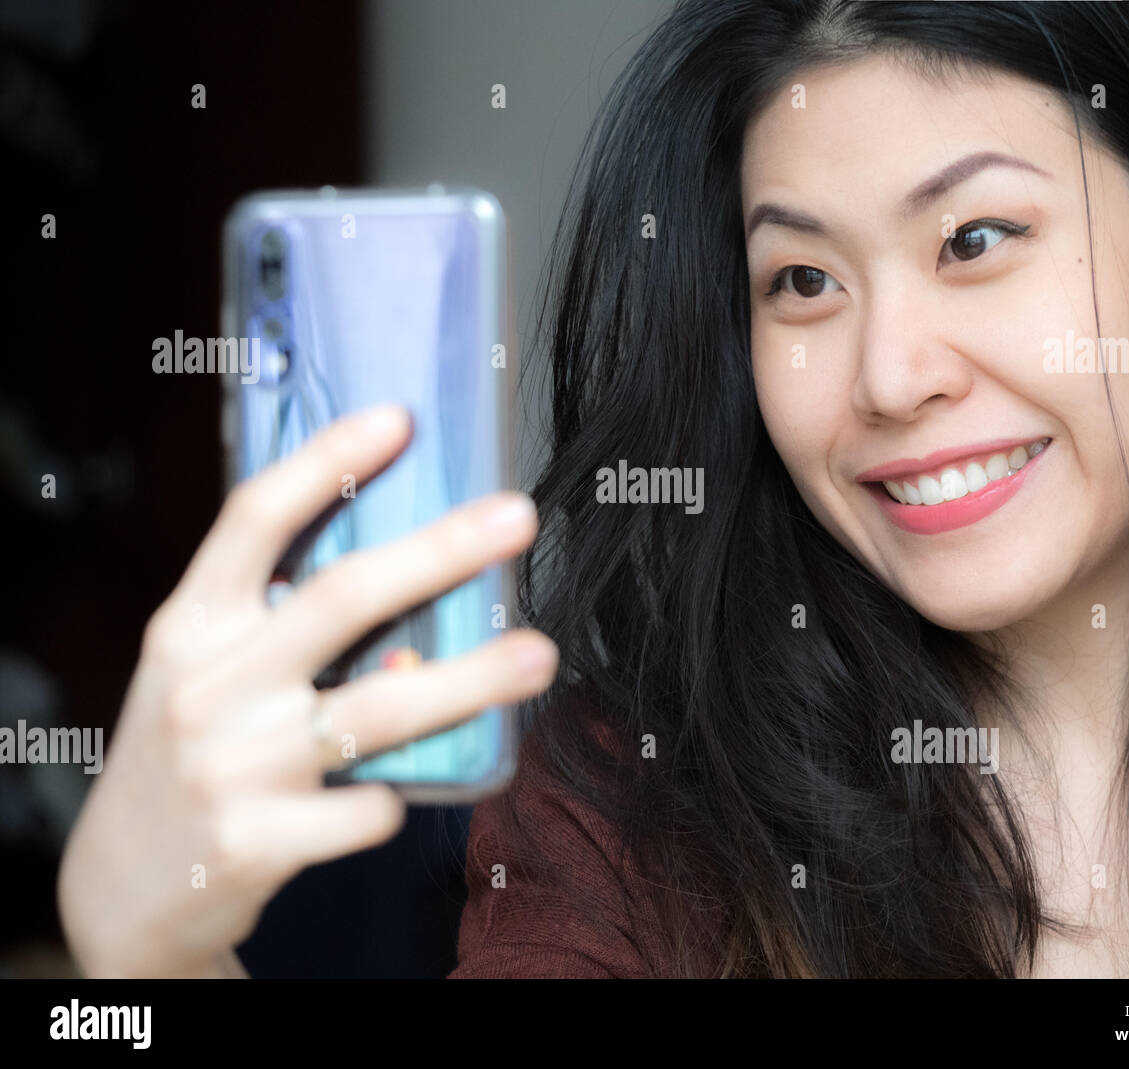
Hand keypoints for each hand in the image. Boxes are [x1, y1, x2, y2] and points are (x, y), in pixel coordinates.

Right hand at [56, 404, 557, 976]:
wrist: (124, 888)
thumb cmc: (189, 752)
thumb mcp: (201, 671)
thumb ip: (275, 625)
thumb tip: (409, 588)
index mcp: (190, 626)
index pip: (254, 518)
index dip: (327, 461)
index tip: (398, 418)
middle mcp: (208, 685)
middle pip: (343, 597)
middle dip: (440, 550)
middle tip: (518, 518)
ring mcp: (232, 765)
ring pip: (378, 708)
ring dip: (470, 679)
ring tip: (540, 655)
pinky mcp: (257, 843)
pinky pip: (368, 807)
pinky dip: (399, 796)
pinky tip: (402, 793)